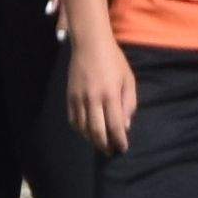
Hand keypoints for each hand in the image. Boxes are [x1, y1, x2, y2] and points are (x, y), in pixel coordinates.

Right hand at [70, 31, 139, 155]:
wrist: (90, 46)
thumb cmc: (114, 61)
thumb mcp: (128, 80)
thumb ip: (129, 104)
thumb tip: (125, 126)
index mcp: (110, 95)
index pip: (115, 125)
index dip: (119, 140)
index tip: (123, 148)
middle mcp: (92, 99)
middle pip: (97, 131)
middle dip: (104, 145)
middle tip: (110, 152)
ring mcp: (78, 99)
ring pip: (83, 128)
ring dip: (92, 140)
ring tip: (100, 144)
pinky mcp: (69, 97)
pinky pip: (73, 120)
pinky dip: (80, 130)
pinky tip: (87, 132)